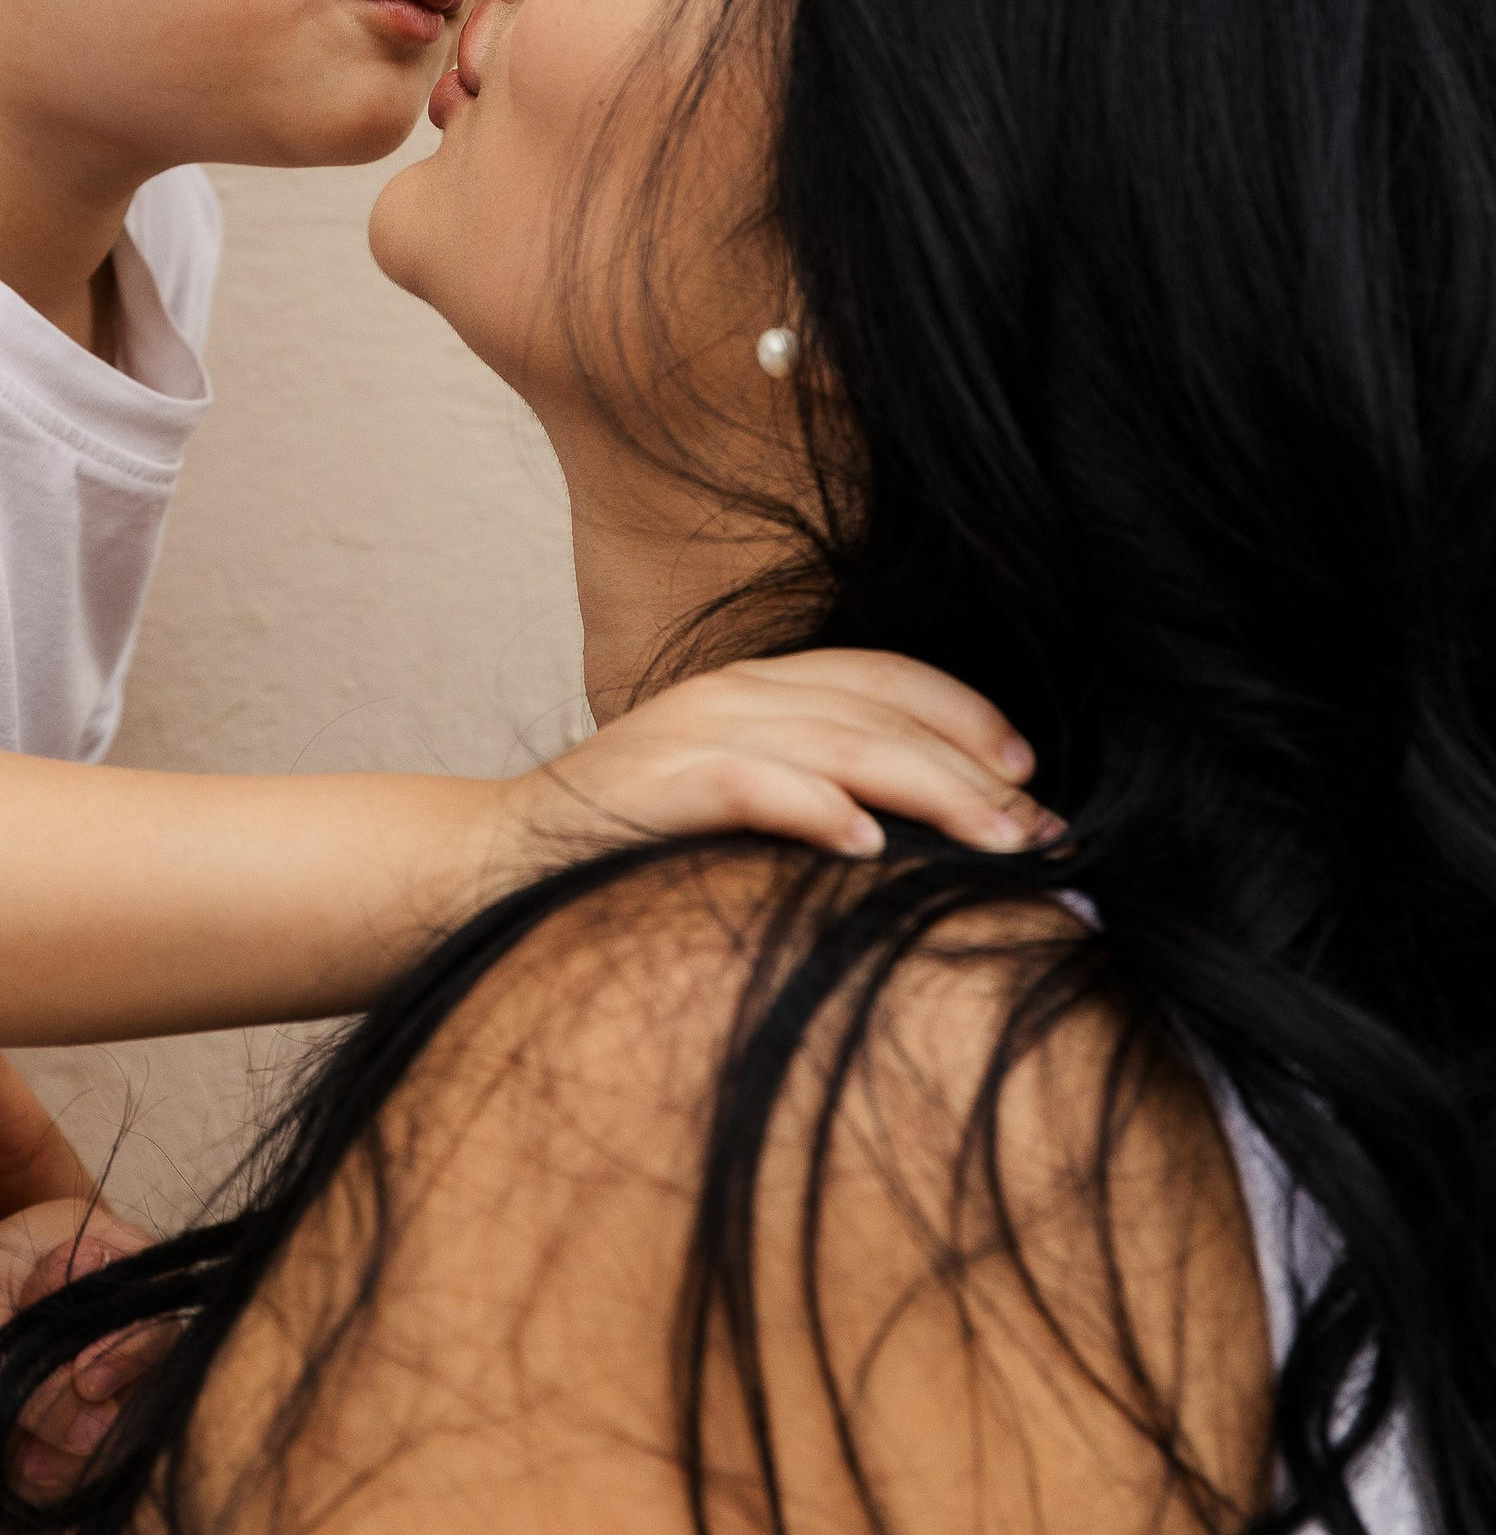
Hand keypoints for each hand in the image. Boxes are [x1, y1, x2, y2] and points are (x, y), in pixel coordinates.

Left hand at [0, 1047, 158, 1497]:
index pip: (151, 1288)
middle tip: (53, 1434)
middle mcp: (106, 1294)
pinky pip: (105, 1444)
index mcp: (86, 1243)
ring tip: (25, 1457)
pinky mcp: (87, 1401)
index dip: (133, 1340)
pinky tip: (23, 1465)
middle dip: (106, 1406)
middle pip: (155, 1355)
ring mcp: (100, 1349)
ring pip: (135, 1409)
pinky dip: (67, 1467)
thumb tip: (102, 1422)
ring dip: (82, 1449)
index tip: (86, 1381)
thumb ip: (39, 1386)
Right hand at [516, 649, 1059, 865]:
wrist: (492, 860)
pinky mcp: (659, 782)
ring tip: (997, 844)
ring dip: (933, 792)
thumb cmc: (624, 845)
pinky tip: (871, 849)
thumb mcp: (730, 797)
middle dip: (974, 772)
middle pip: (882, 711)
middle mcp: (731, 693)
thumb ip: (810, 792)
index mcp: (754, 686)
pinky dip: (817, 809)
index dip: (966, 715)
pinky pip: (753, 783)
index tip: (1028, 774)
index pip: (883, 674)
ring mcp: (692, 733)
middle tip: (1042, 834)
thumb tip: (916, 839)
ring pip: (842, 742)